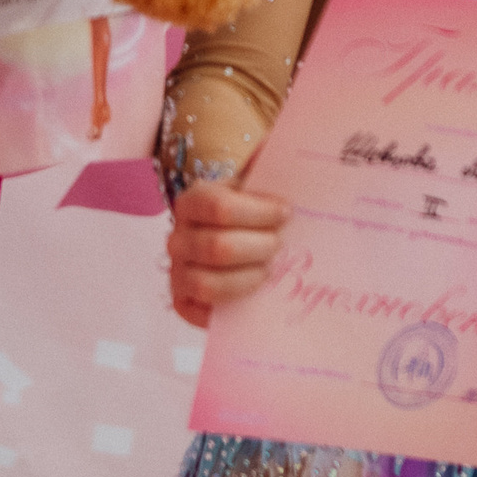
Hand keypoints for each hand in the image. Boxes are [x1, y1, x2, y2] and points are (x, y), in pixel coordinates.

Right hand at [167, 178, 286, 327]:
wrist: (236, 235)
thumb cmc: (254, 207)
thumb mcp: (260, 179)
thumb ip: (275, 171)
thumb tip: (300, 166)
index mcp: (194, 201)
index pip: (220, 207)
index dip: (259, 212)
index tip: (286, 213)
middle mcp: (178, 237)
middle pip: (219, 248)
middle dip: (260, 247)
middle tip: (280, 244)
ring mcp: (176, 270)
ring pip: (208, 283)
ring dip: (248, 278)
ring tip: (269, 268)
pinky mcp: (182, 300)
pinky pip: (202, 310)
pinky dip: (232, 303)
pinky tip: (254, 291)